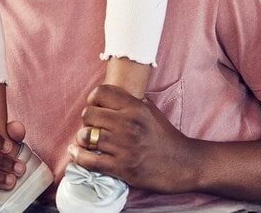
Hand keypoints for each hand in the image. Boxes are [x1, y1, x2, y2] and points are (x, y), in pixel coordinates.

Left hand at [68, 85, 198, 194]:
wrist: (183, 165)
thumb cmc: (167, 137)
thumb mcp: (152, 112)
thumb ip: (133, 101)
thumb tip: (112, 95)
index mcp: (136, 107)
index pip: (101, 92)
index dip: (93, 99)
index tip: (95, 106)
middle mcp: (128, 124)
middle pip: (89, 114)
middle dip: (87, 120)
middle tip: (93, 126)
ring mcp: (124, 146)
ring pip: (86, 136)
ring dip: (83, 139)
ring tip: (88, 141)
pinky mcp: (122, 167)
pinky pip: (89, 160)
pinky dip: (79, 157)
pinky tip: (77, 154)